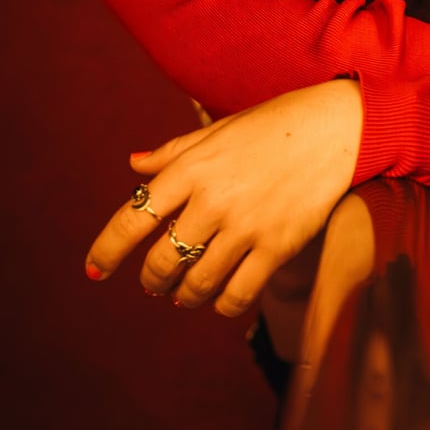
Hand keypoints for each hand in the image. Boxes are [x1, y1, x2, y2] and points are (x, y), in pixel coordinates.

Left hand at [85, 80, 362, 315]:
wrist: (334, 129)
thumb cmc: (272, 125)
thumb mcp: (217, 131)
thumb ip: (173, 152)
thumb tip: (134, 165)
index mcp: (189, 169)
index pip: (132, 218)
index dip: (107, 250)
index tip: (95, 270)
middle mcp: (211, 200)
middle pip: (162, 260)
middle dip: (151, 279)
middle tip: (153, 284)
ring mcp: (245, 226)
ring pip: (198, 283)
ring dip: (184, 296)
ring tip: (184, 296)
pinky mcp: (277, 246)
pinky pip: (238, 292)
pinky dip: (222, 304)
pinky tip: (220, 300)